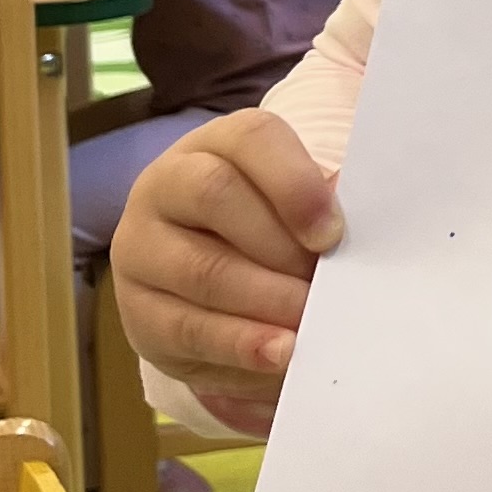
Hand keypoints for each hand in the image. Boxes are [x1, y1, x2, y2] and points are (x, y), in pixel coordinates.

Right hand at [111, 113, 343, 435]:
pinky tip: (280, 354)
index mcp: (217, 145)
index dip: (294, 182)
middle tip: (324, 287)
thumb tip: (353, 210)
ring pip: (200, 268)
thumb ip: (322, 207)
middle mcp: (166, 184)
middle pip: (215, 194)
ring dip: (265, 301)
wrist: (210, 290)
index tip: (332, 233)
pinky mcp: (137, 309)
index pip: (250, 138)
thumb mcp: (296, 212)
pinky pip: (185, 327)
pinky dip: (240, 344)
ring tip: (310, 326)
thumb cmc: (271, 236)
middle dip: (279, 247)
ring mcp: (141, 246)